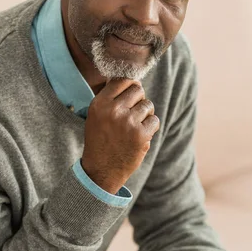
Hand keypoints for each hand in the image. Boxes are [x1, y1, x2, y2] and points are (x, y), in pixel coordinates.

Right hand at [81, 79, 159, 193]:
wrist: (101, 170)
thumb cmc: (101, 140)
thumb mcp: (96, 116)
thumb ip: (111, 97)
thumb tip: (132, 80)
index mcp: (100, 103)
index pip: (122, 80)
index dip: (130, 86)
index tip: (130, 95)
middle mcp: (113, 110)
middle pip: (138, 90)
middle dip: (139, 100)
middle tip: (133, 113)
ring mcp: (128, 122)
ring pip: (148, 105)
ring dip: (145, 114)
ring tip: (135, 126)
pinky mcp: (141, 134)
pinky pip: (155, 120)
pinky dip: (151, 127)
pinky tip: (141, 135)